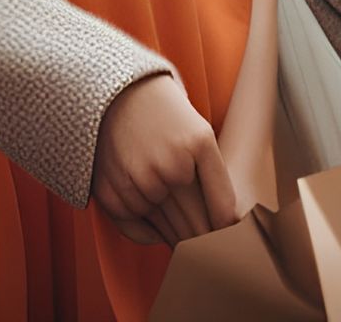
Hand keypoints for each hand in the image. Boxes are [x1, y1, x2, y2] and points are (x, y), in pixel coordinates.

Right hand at [91, 72, 239, 246]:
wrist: (117, 90)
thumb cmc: (166, 114)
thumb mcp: (200, 132)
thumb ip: (215, 177)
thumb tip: (225, 226)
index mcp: (200, 144)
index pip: (222, 213)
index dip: (227, 234)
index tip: (229, 243)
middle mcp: (170, 164)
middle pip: (196, 227)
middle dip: (205, 242)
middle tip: (210, 251)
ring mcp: (139, 179)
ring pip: (168, 232)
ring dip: (176, 238)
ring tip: (183, 238)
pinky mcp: (112, 190)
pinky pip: (138, 230)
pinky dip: (149, 234)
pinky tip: (157, 229)